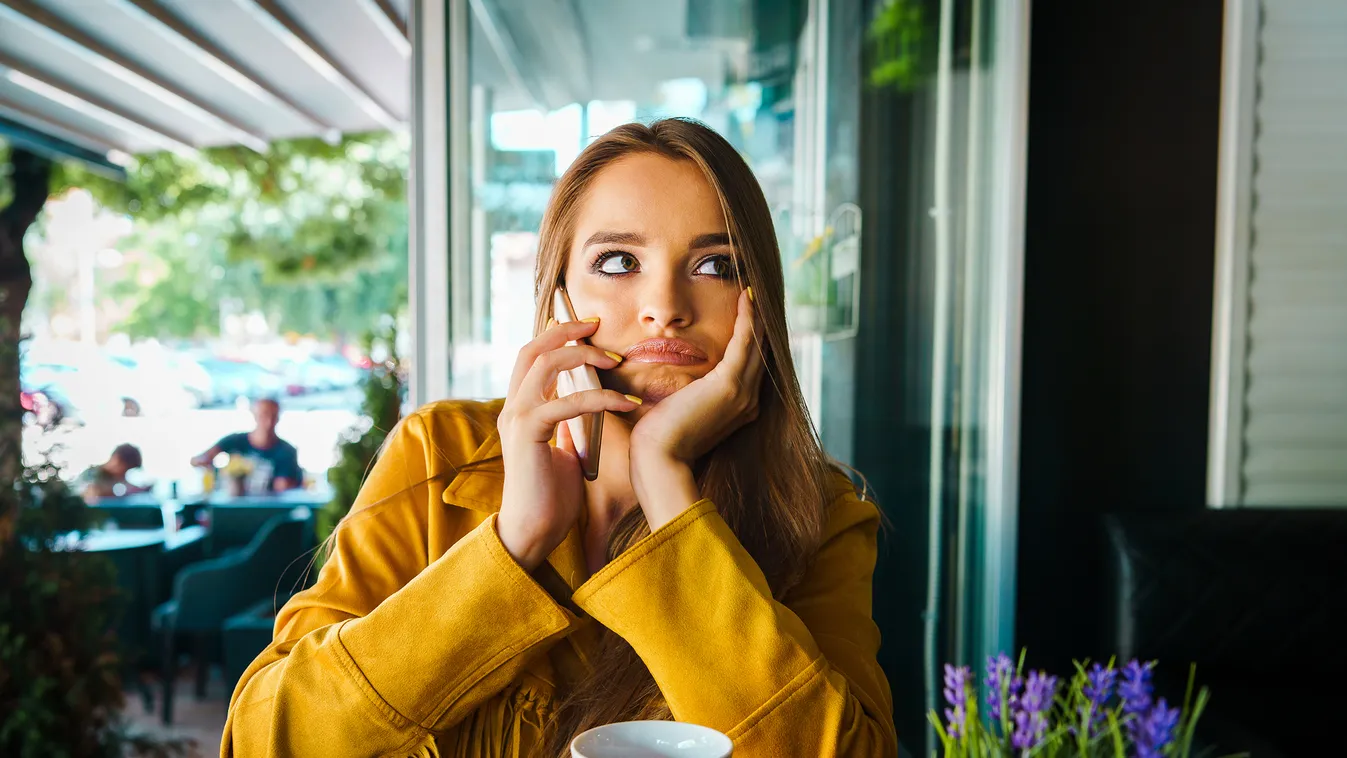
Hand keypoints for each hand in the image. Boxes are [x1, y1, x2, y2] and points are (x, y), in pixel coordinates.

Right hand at [496, 319, 641, 569]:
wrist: (533, 531)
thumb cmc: (550, 497)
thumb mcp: (562, 450)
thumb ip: (566, 426)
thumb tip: (584, 407)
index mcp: (519, 409)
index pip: (531, 357)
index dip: (556, 336)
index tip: (586, 328)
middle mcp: (512, 408)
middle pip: (533, 349)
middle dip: (567, 331)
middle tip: (598, 325)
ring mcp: (517, 418)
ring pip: (547, 364)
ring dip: (585, 356)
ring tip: (616, 361)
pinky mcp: (529, 432)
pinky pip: (569, 401)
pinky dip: (602, 398)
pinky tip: (628, 403)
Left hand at [629, 289, 763, 527]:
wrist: (659, 461)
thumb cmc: (660, 441)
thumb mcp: (680, 412)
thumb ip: (688, 396)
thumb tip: (679, 385)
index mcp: (738, 409)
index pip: (750, 365)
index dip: (752, 338)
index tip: (749, 313)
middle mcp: (748, 401)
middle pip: (759, 352)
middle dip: (759, 322)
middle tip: (757, 292)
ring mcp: (742, 394)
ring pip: (756, 344)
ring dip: (756, 314)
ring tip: (754, 288)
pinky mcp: (729, 385)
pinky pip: (744, 342)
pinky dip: (747, 318)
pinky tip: (746, 297)